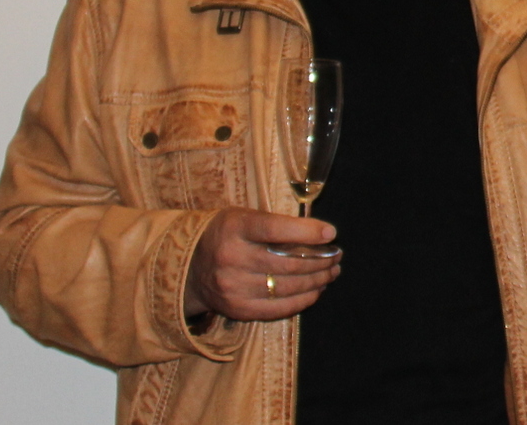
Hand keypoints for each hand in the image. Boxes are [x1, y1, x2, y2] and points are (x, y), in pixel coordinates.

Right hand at [184, 208, 341, 321]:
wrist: (189, 267)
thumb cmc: (227, 235)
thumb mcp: (244, 217)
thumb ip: (277, 224)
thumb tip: (321, 235)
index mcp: (235, 229)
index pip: (275, 229)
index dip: (306, 231)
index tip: (331, 233)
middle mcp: (232, 258)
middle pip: (287, 262)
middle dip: (320, 260)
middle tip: (337, 255)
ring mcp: (233, 287)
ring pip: (287, 286)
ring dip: (317, 280)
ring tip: (332, 272)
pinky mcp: (237, 309)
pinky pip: (278, 308)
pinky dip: (303, 299)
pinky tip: (316, 290)